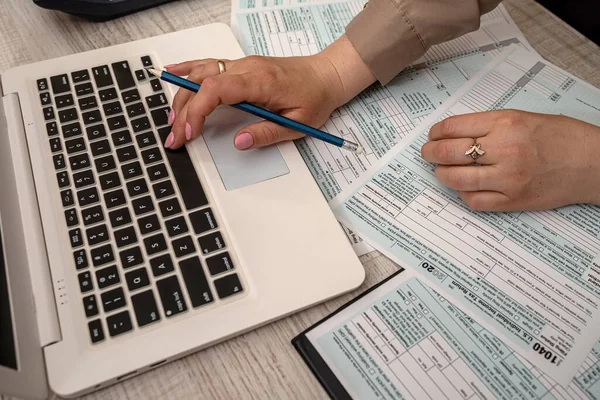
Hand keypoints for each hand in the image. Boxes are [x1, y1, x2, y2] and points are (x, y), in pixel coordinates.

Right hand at [163, 35, 375, 149]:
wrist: (327, 75)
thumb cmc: (316, 97)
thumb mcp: (297, 124)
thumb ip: (267, 133)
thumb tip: (239, 142)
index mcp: (259, 82)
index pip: (216, 90)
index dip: (196, 111)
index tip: (188, 132)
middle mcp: (247, 68)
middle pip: (202, 83)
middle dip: (183, 111)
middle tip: (174, 138)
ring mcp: (243, 64)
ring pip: (201, 73)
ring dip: (182, 95)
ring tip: (171, 119)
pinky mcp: (242, 66)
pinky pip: (210, 64)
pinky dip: (189, 68)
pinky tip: (173, 72)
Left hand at [420, 110, 599, 210]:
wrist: (593, 163)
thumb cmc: (560, 137)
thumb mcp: (522, 118)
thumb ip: (488, 125)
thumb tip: (452, 134)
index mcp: (505, 124)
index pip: (453, 128)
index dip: (435, 133)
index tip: (432, 136)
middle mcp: (504, 150)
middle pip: (448, 153)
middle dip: (430, 154)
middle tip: (427, 154)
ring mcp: (507, 179)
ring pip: (456, 179)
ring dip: (442, 174)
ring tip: (442, 170)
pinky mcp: (512, 201)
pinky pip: (474, 201)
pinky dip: (463, 194)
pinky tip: (465, 186)